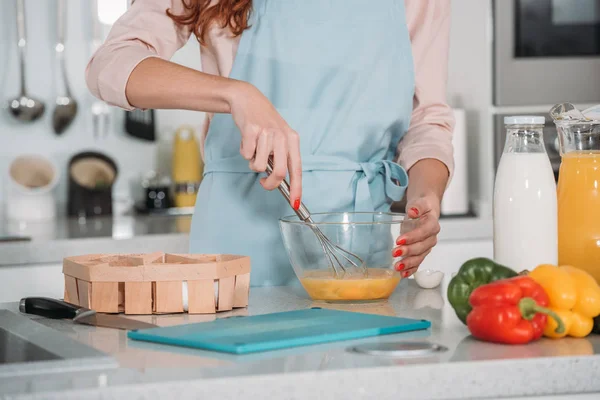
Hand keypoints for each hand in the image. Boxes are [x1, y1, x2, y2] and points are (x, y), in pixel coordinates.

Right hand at [229, 82, 301, 207]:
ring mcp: (267, 133)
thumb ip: (281, 156)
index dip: (297, 188)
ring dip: (253, 162)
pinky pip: (247, 154)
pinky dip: (244, 151)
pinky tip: (247, 140)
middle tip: (263, 182)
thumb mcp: (279, 137)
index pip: (297, 169)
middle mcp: (283, 136)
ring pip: (258, 165)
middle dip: (270, 183)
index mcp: (292, 140)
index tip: (295, 202)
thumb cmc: (264, 122)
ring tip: (254, 149)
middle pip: (279, 172)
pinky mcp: (252, 131)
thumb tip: (278, 181)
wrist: (248, 99)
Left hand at [392, 192, 440, 277]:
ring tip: (397, 267)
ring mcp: (426, 246)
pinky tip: (403, 274)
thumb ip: (417, 206)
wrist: (425, 208)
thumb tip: (412, 211)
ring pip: (419, 257)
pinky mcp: (420, 251)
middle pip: (421, 247)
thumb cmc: (422, 205)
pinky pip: (417, 262)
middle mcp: (431, 238)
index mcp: (433, 224)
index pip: (424, 232)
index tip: (399, 240)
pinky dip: (411, 269)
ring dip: (408, 263)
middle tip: (395, 252)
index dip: (413, 237)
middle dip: (408, 251)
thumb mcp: (420, 202)